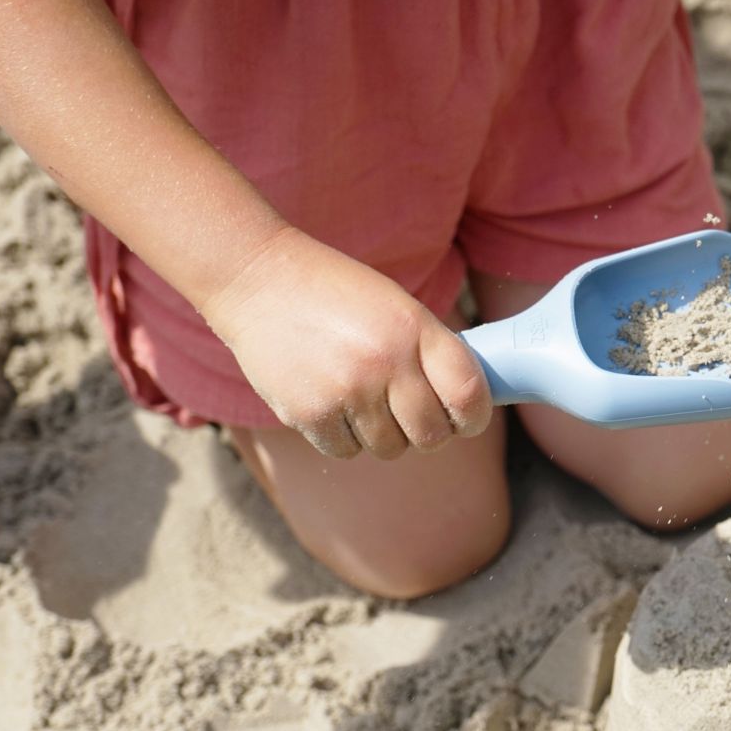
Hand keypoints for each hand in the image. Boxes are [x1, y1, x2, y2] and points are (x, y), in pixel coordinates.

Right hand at [199, 225, 492, 458]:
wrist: (257, 279)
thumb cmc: (337, 295)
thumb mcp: (397, 307)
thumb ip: (431, 353)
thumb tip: (466, 407)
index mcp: (415, 328)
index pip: (468, 394)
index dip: (474, 417)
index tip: (466, 419)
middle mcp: (385, 361)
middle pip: (432, 435)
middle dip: (427, 432)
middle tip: (410, 415)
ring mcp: (347, 390)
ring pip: (390, 448)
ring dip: (382, 433)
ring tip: (360, 397)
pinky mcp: (309, 413)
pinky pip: (347, 451)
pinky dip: (343, 436)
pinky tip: (330, 401)